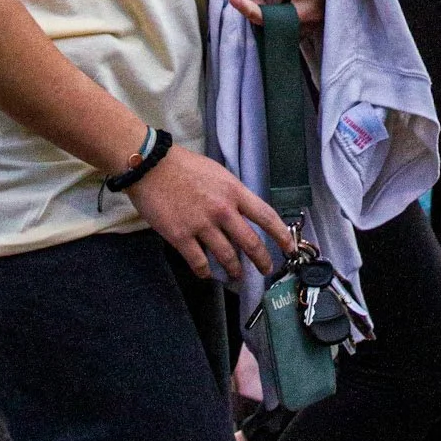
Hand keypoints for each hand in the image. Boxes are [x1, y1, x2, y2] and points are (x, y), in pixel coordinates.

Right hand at [128, 145, 293, 281]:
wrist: (151, 166)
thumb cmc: (184, 166)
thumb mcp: (217, 173)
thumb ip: (232, 193)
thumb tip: (242, 211)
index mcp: (234, 191)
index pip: (266, 216)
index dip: (281, 235)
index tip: (289, 248)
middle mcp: (222, 210)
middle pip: (250, 242)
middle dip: (262, 260)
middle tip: (266, 270)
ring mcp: (202, 225)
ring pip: (227, 256)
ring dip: (235, 269)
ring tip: (237, 275)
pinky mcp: (181, 236)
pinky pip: (198, 262)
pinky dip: (205, 272)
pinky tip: (206, 274)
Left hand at [230, 0, 329, 27]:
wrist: (340, 7)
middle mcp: (306, 11)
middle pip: (273, 15)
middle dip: (250, 8)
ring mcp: (300, 26)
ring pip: (268, 23)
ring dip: (250, 8)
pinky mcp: (293, 34)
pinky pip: (269, 28)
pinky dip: (256, 15)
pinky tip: (246, 2)